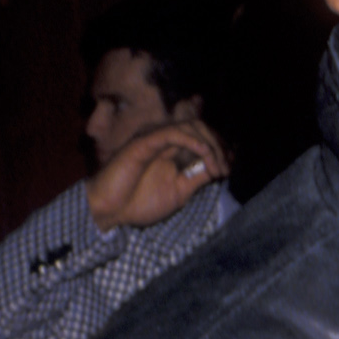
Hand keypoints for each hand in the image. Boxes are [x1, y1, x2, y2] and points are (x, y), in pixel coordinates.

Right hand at [86, 119, 230, 231]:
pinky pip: (173, 133)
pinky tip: (204, 155)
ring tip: (217, 167)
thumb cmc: (139, 203)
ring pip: (190, 127)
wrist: (111, 211)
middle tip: (224, 170)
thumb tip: (219, 167)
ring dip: (210, 145)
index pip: (202, 138)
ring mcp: (154, 138)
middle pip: (200, 128)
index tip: (228, 170)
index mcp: (173, 151)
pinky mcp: (145, 141)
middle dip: (218, 146)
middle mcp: (165, 140)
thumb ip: (197, 177)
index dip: (220, 150)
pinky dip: (193, 141)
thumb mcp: (179, 192)